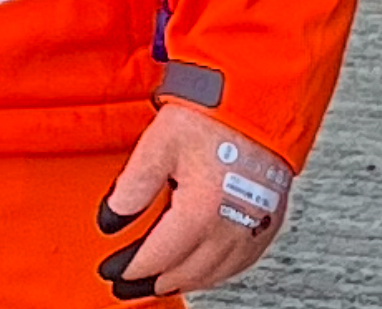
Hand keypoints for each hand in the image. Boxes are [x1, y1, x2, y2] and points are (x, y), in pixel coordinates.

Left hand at [97, 100, 292, 296]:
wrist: (259, 96)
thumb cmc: (214, 112)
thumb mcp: (159, 143)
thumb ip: (132, 186)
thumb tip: (110, 219)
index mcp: (201, 213)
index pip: (158, 257)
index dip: (131, 269)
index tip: (113, 273)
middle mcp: (231, 229)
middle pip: (186, 273)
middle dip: (154, 282)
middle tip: (130, 286)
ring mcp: (254, 229)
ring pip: (215, 274)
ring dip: (186, 280)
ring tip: (163, 281)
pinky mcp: (270, 221)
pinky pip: (241, 264)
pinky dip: (218, 272)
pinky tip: (207, 267)